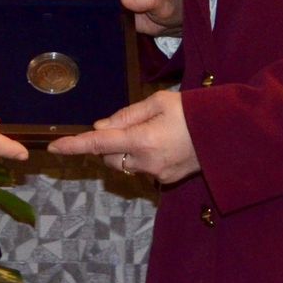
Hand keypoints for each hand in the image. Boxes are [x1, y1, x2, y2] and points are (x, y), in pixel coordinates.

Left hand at [47, 88, 198, 185]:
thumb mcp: (159, 101)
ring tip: (151, 132)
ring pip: (127, 165)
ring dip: (126, 152)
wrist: (228, 134)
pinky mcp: (167, 180)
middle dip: (109, 144)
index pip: (98, 144)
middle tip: (129, 125)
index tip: (54, 146)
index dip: (74, 145)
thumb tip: (101, 126)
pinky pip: (144, 169)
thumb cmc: (193, 110)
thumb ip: (127, 114)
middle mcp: (146, 162)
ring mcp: (157, 175)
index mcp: (142, 140)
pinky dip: (144, 157)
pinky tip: (163, 143)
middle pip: (110, 158)